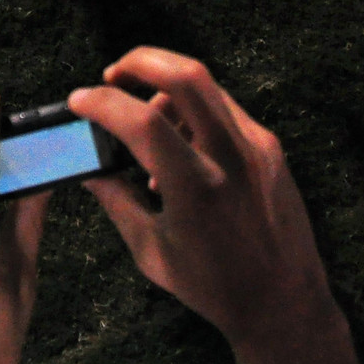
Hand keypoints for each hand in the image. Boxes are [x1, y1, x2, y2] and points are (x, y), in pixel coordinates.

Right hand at [69, 48, 363, 363]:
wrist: (284, 302)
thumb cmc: (214, 287)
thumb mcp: (152, 251)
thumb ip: (116, 201)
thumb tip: (86, 168)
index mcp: (197, 188)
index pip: (142, 120)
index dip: (102, 102)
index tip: (79, 101)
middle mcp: (231, 157)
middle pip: (185, 74)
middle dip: (139, 61)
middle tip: (112, 75)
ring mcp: (257, 147)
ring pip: (207, 85)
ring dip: (166, 87)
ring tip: (146, 124)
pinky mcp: (271, 147)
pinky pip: (225, 108)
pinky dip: (194, 109)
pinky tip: (180, 143)